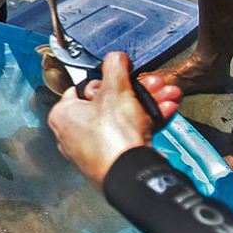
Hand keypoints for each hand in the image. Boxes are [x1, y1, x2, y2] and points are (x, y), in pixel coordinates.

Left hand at [47, 52, 181, 188]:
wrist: (131, 175)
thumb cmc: (112, 136)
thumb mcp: (116, 90)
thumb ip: (115, 68)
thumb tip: (116, 57)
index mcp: (63, 115)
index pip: (82, 88)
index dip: (106, 80)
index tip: (123, 74)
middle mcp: (74, 133)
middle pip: (108, 103)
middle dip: (137, 91)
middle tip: (154, 83)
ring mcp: (95, 149)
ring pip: (123, 118)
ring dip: (149, 103)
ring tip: (169, 94)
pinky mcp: (114, 160)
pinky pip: (130, 135)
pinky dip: (148, 122)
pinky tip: (167, 110)